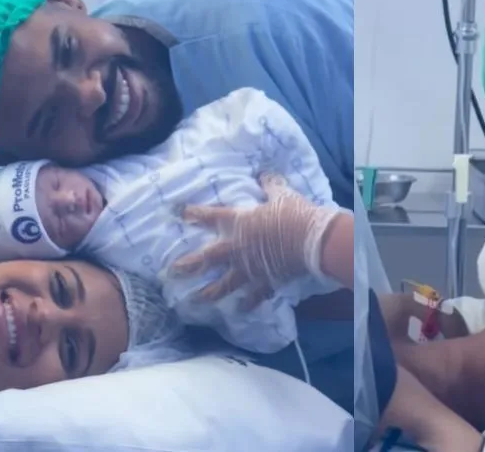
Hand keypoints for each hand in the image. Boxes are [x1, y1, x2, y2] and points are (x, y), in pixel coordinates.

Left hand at [168, 173, 339, 309]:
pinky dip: (247, 304)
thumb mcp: (283, 195)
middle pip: (207, 258)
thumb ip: (270, 185)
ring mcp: (250, 269)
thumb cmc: (295, 214)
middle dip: (188, 265)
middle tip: (172, 272)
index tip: (179, 213)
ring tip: (195, 300)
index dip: (194, 214)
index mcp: (239, 223)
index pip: (211, 216)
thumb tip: (265, 173)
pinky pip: (253, 297)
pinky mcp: (265, 282)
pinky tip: (240, 311)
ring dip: (209, 293)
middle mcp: (238, 248)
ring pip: (224, 284)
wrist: (313, 241)